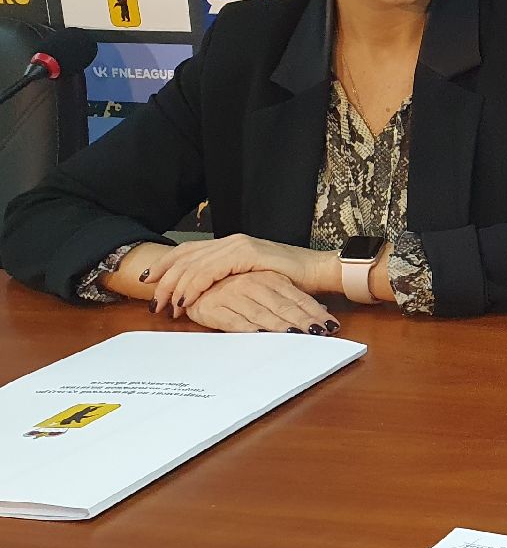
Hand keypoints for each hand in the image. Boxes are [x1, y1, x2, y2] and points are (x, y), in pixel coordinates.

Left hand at [145, 234, 334, 317]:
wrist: (317, 271)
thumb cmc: (290, 279)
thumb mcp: (251, 278)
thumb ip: (229, 279)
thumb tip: (204, 294)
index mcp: (230, 245)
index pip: (188, 250)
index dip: (165, 264)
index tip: (149, 282)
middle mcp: (231, 241)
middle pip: (185, 256)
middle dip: (164, 280)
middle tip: (154, 303)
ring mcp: (238, 246)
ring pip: (193, 264)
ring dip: (175, 287)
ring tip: (167, 307)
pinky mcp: (246, 254)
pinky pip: (209, 271)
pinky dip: (193, 286)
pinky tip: (185, 299)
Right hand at [181, 270, 339, 334]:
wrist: (194, 281)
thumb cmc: (235, 286)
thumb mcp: (267, 286)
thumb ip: (290, 298)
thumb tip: (320, 310)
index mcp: (270, 278)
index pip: (297, 297)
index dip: (314, 312)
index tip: (330, 325)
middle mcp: (254, 284)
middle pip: (284, 307)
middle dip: (304, 321)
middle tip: (320, 334)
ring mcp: (234, 295)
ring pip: (262, 314)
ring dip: (281, 326)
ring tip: (298, 336)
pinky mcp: (215, 308)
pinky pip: (235, 321)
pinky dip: (250, 329)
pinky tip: (262, 336)